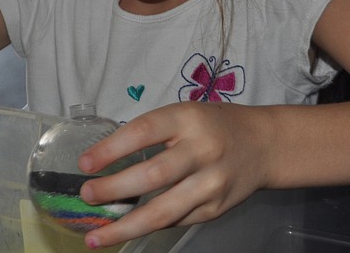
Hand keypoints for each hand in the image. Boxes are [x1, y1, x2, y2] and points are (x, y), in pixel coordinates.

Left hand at [76, 102, 273, 248]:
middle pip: (152, 174)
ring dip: (124, 226)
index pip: (144, 131)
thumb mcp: (185, 114)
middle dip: (113, 189)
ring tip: (95, 236)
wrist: (264, 144)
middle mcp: (202, 150)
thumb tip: (105, 162)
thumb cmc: (214, 126)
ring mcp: (211, 183)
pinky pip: (175, 221)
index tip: (84, 164)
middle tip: (86, 195)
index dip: (111, 149)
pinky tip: (127, 230)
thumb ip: (153, 133)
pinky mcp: (216, 208)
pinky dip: (148, 227)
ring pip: (163, 210)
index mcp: (188, 118)